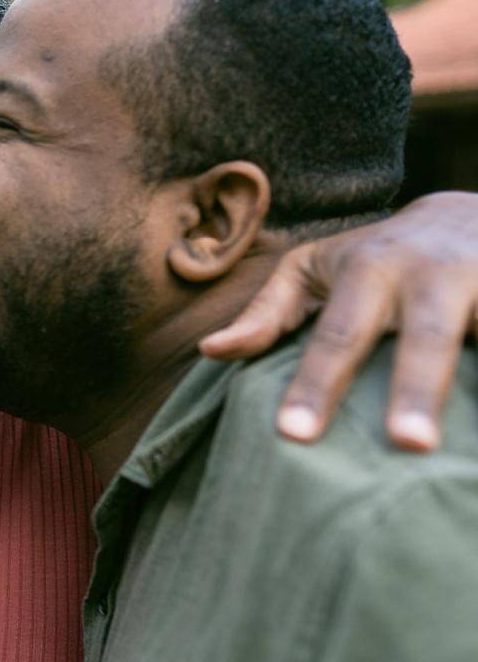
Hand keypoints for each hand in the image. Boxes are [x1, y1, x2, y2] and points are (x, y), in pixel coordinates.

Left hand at [200, 191, 477, 450]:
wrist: (467, 212)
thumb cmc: (373, 255)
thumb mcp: (312, 270)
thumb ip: (267, 313)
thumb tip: (211, 351)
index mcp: (370, 269)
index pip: (337, 336)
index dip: (315, 385)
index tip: (293, 435)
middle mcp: (432, 273)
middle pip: (425, 338)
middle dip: (415, 389)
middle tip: (404, 445)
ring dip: (470, 384)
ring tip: (449, 449)